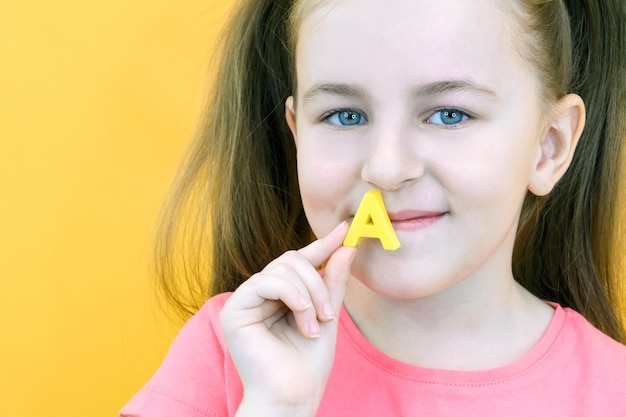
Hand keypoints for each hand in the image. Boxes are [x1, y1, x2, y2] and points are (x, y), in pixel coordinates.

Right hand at [220, 222, 355, 416]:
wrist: (292, 398)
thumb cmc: (308, 365)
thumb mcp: (328, 315)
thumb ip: (333, 281)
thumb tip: (346, 246)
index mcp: (280, 296)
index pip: (300, 261)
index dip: (322, 244)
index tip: (345, 230)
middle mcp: (260, 294)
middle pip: (291, 260)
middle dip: (318, 282)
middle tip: (330, 314)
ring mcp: (245, 300)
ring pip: (282, 269)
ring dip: (309, 295)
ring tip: (315, 327)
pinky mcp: (234, 310)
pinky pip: (266, 281)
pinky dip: (292, 295)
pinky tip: (303, 318)